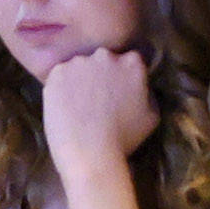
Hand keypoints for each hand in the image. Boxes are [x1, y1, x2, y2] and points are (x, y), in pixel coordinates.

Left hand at [36, 45, 161, 174]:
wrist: (90, 153)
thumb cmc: (125, 138)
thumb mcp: (152, 115)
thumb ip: (148, 92)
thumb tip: (141, 86)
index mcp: (133, 63)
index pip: (130, 60)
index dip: (124, 76)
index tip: (120, 91)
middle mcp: (106, 55)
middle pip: (104, 59)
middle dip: (102, 74)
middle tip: (99, 99)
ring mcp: (79, 62)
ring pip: (80, 67)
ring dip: (81, 80)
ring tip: (80, 106)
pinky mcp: (57, 73)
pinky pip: (60, 76)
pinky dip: (62, 88)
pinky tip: (67, 108)